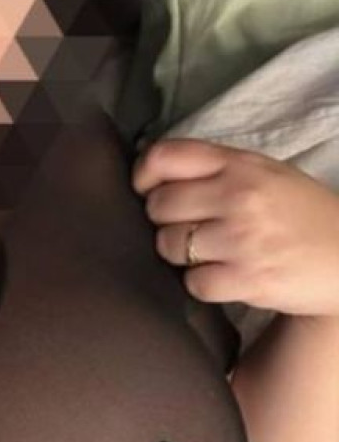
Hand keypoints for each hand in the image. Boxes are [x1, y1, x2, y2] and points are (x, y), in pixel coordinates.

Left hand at [131, 137, 338, 321]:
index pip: (164, 157)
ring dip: (183, 255)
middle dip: (166, 221)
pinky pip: (193, 283)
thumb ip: (213, 170)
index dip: (143, 176)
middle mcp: (240, 196)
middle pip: (158, 206)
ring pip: (170, 246)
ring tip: (212, 253)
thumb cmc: (298, 214)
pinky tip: (226, 275)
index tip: (147, 190)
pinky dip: (203, 284)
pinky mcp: (248, 278)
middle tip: (191, 228)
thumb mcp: (264, 174)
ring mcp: (243, 238)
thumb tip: (150, 175)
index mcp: (240, 164)